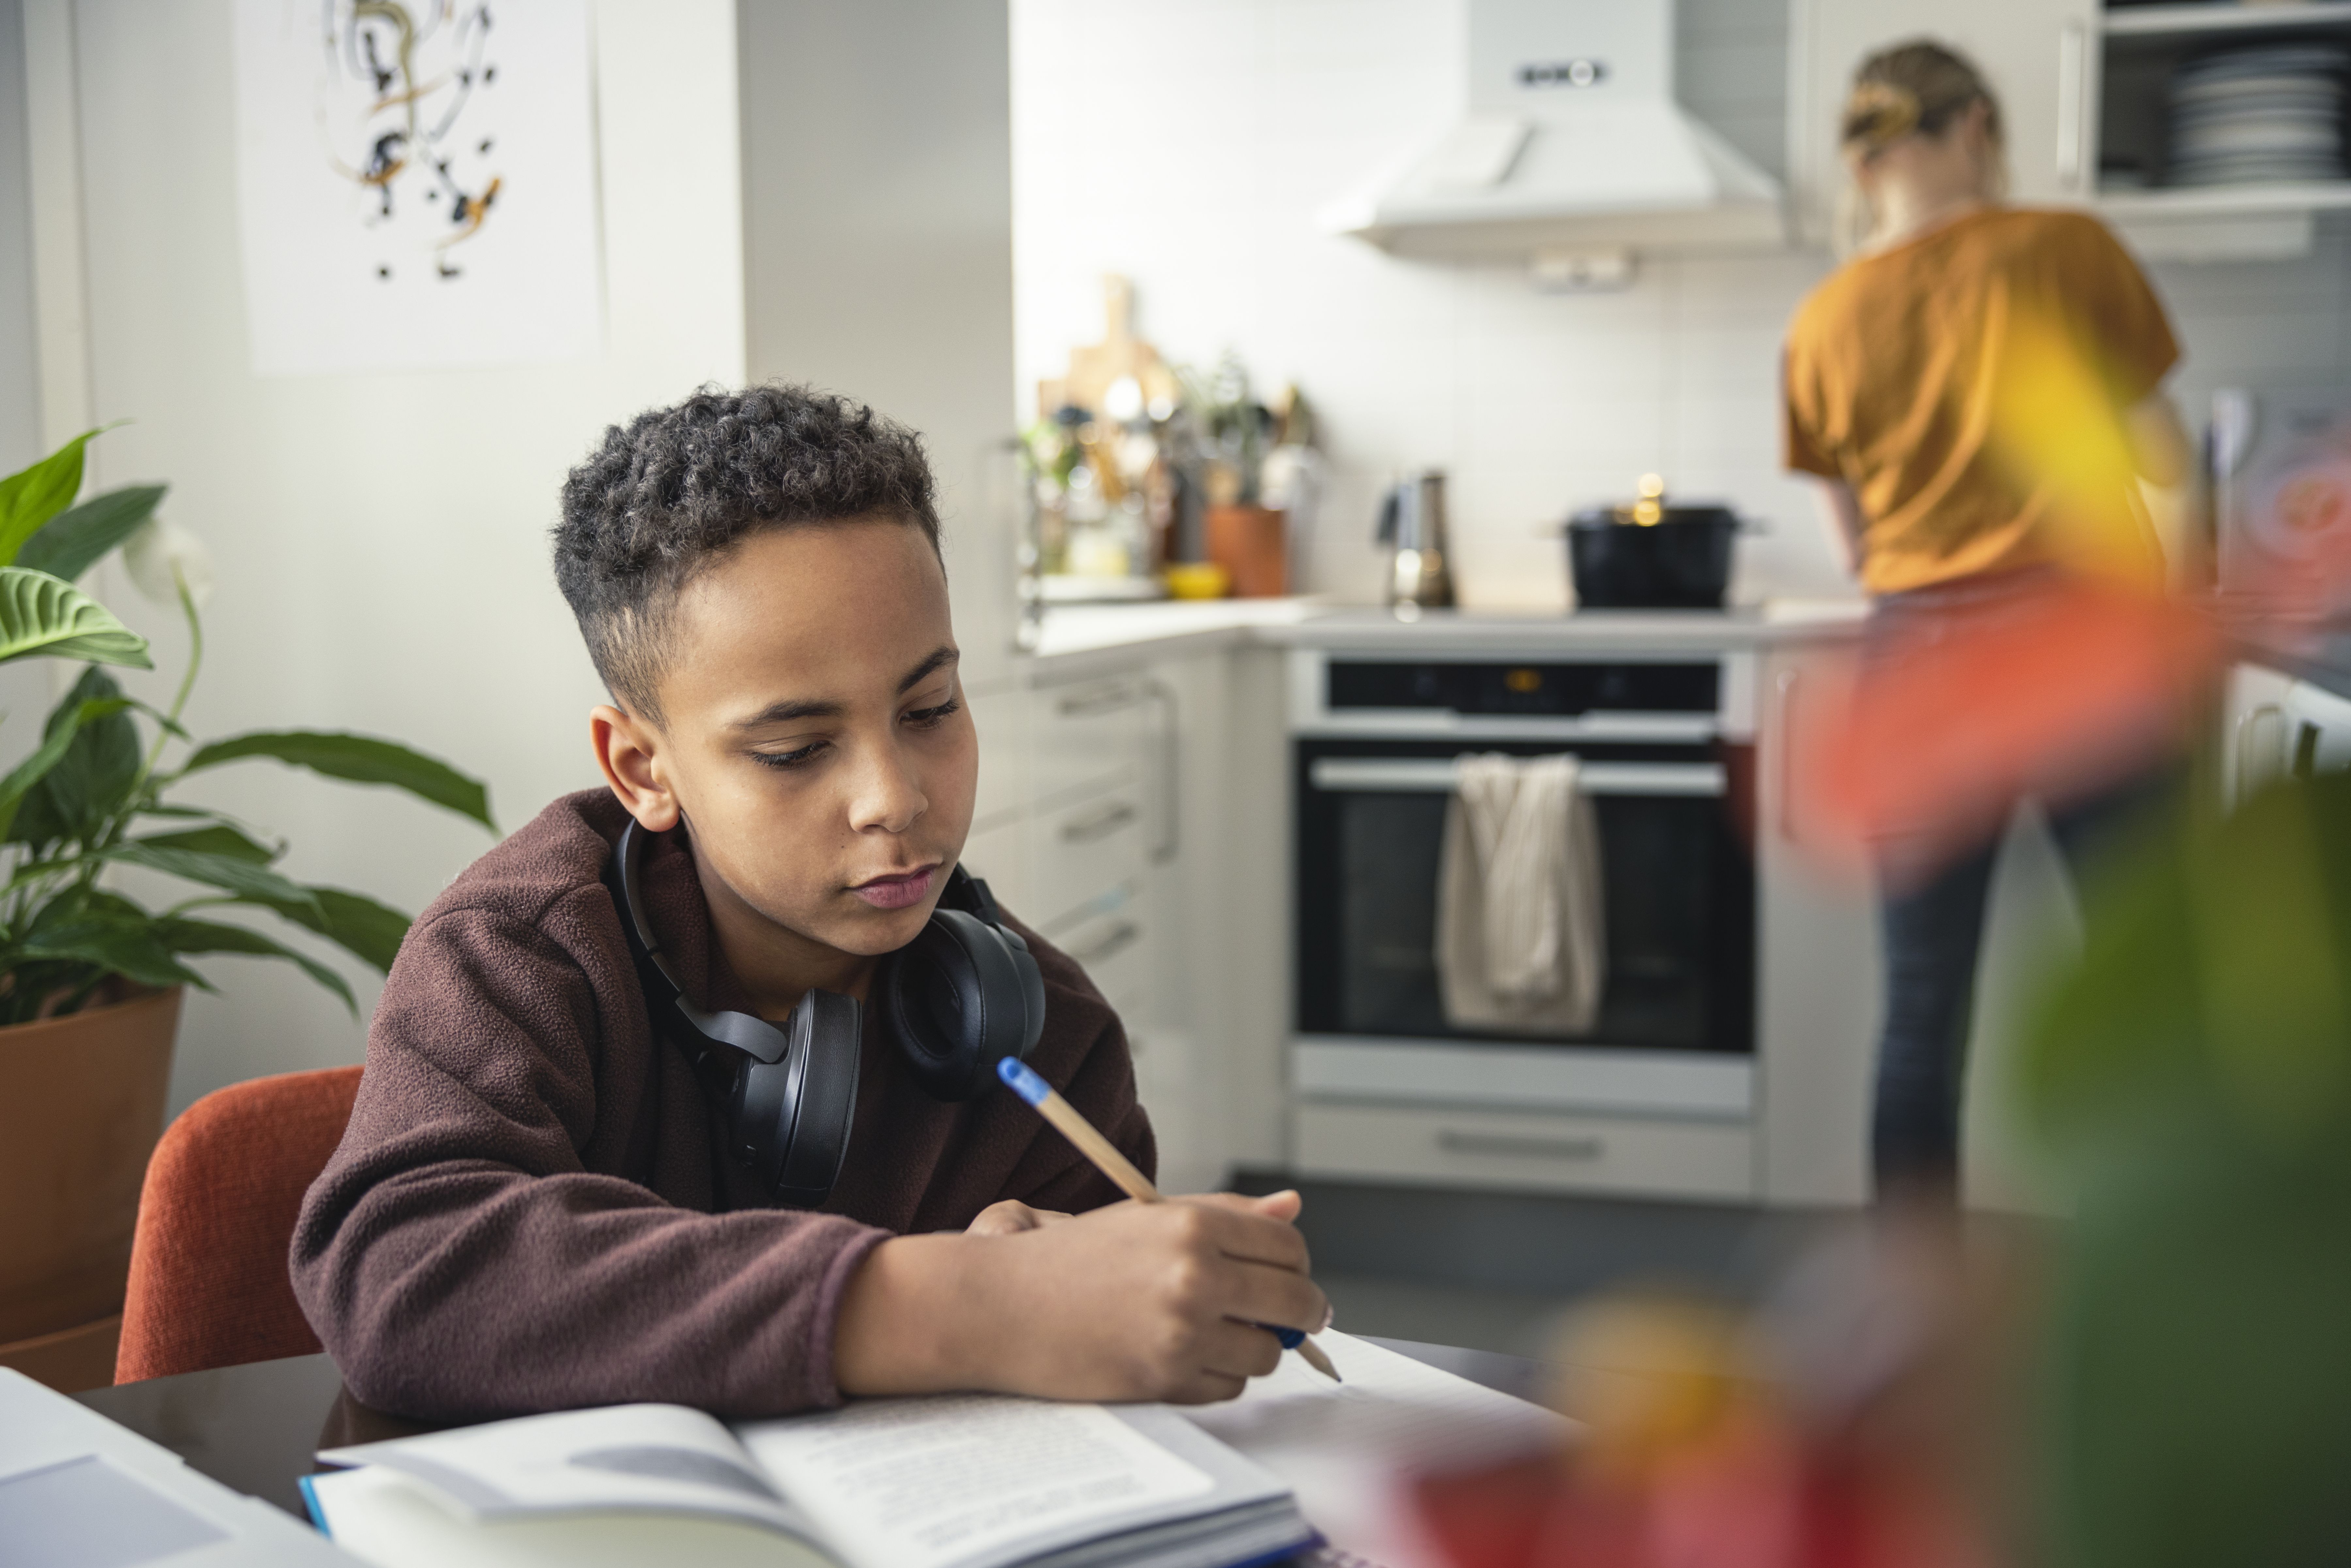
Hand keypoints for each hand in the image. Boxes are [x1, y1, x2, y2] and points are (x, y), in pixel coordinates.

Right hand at [836, 1190, 1326, 1404]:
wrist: (1001, 1305)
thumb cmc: (1072, 1259)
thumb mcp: (1149, 1218)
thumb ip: (1227, 1214)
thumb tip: (1292, 1206)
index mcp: (1193, 1224)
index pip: (1287, 1247)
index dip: (1294, 1266)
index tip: (1286, 1278)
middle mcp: (1196, 1274)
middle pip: (1295, 1301)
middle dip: (1299, 1312)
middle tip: (1283, 1317)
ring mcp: (1183, 1331)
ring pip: (1267, 1352)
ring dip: (1252, 1348)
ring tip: (1212, 1334)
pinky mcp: (1167, 1378)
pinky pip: (1230, 1387)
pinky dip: (1217, 1378)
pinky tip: (1181, 1357)